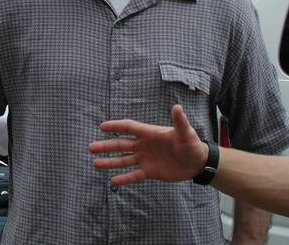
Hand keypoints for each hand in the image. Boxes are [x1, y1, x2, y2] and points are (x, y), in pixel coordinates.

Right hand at [89, 105, 208, 184]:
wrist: (197, 163)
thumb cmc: (191, 144)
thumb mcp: (186, 133)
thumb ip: (179, 122)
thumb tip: (177, 107)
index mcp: (149, 133)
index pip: (129, 127)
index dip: (116, 126)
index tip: (102, 127)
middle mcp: (144, 145)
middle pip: (121, 144)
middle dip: (106, 146)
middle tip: (91, 147)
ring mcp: (145, 159)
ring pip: (124, 160)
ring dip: (110, 162)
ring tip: (95, 163)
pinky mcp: (150, 171)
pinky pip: (134, 175)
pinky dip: (124, 178)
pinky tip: (112, 181)